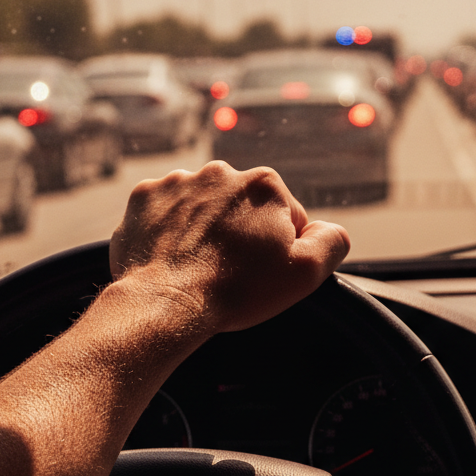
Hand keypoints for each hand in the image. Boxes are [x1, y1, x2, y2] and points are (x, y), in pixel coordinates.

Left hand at [110, 160, 350, 333]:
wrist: (164, 303)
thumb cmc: (236, 290)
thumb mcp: (305, 273)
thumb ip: (332, 241)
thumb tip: (329, 228)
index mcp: (263, 183)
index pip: (285, 216)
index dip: (278, 249)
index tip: (260, 271)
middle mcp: (221, 171)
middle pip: (242, 207)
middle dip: (240, 234)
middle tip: (230, 272)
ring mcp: (178, 181)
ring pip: (203, 207)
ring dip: (204, 229)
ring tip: (198, 265)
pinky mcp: (143, 197)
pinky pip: (165, 211)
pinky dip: (169, 230)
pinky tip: (172, 257)